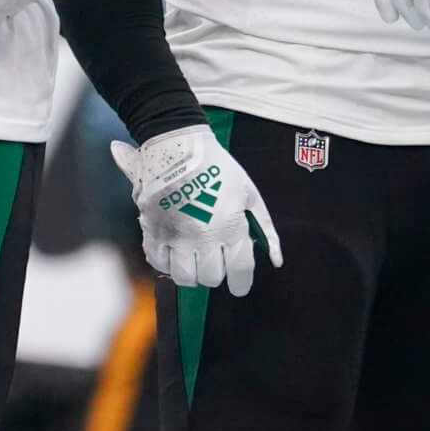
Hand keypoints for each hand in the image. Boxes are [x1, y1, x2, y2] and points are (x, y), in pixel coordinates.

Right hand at [110, 123, 282, 295]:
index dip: (241, 284)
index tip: (239, 286)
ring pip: (185, 278)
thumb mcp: (250, 194)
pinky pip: (159, 264)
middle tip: (216, 258)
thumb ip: (264, 229)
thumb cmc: (219, 168)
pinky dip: (168, 263)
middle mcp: (203, 236)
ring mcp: (176, 236)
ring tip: (195, 258)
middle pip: (211, 278)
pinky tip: (175, 251)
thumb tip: (276, 261)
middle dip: (217, 272)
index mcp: (231, 226)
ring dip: (193, 272)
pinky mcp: (152, 231)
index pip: (240, 272)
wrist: (178, 145)